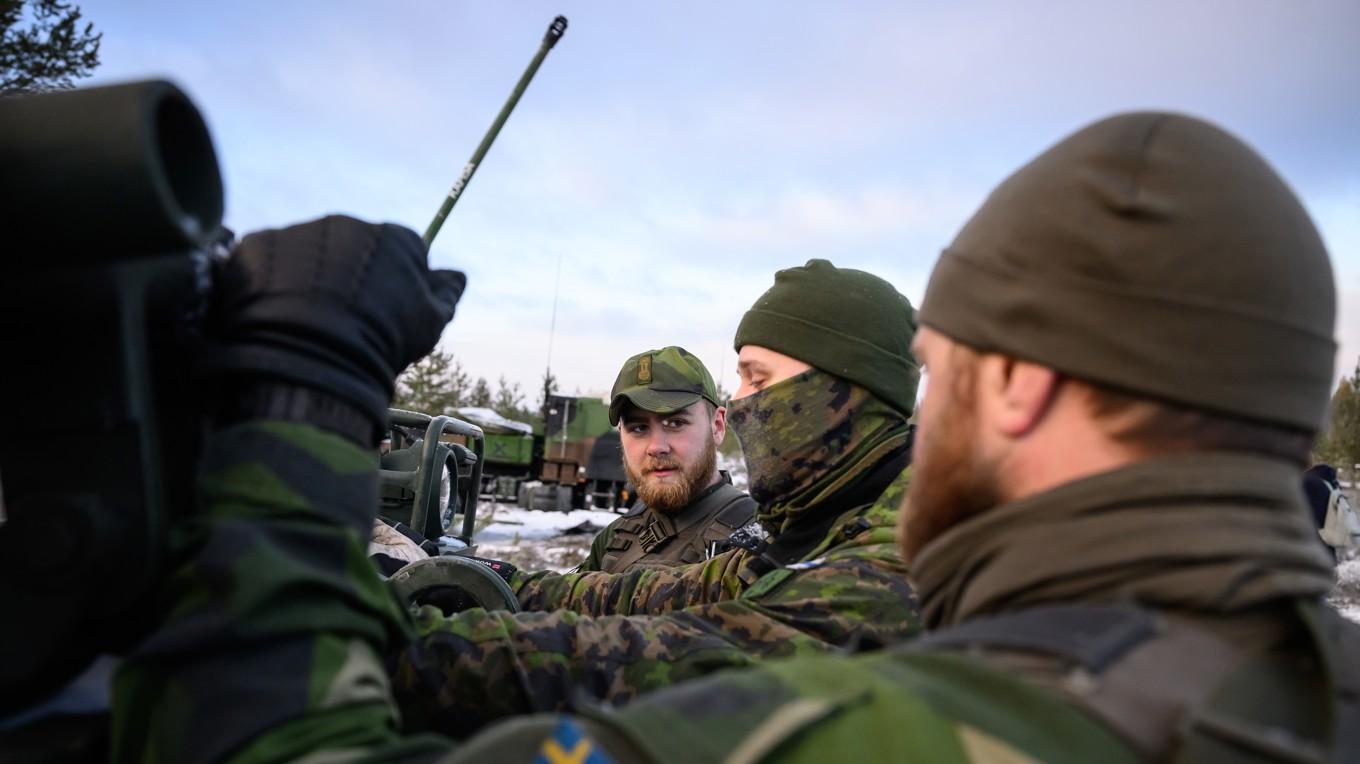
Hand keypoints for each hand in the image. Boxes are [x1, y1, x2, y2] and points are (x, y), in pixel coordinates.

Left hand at [206, 215, 464, 437]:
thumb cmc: (380, 343)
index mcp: (394, 237)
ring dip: (309, 275)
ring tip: (304, 318)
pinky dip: (270, 280)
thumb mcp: (427, 325)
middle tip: (341, 316)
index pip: (401, 248)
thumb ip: (444, 294)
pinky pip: (268, 258)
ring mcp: (301, 230)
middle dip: (349, 273)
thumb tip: (457, 275)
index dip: (395, 279)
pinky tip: (274, 312)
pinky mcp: (259, 243)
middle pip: (353, 244)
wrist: (310, 360)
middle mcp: (348, 223)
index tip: (384, 309)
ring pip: (309, 250)